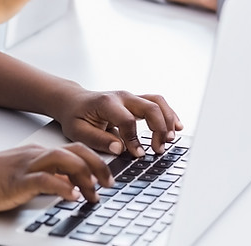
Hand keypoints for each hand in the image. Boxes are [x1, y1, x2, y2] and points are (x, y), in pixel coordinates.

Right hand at [0, 143, 112, 210]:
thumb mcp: (24, 176)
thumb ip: (47, 178)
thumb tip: (70, 187)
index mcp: (39, 153)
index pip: (75, 150)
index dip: (96, 161)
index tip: (107, 177)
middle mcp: (36, 155)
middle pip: (76, 151)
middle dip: (98, 166)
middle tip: (110, 184)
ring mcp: (27, 166)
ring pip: (65, 160)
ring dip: (85, 176)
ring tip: (95, 193)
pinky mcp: (17, 181)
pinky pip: (45, 180)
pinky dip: (62, 187)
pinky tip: (72, 197)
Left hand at [52, 90, 182, 156]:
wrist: (73, 101)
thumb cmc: (75, 116)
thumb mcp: (78, 131)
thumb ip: (98, 140)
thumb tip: (119, 148)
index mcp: (106, 103)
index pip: (128, 120)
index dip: (134, 139)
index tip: (137, 155)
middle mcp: (121, 97)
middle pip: (149, 107)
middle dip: (159, 129)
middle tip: (159, 149)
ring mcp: (130, 97)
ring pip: (157, 102)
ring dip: (167, 120)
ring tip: (171, 139)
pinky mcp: (136, 101)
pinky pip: (157, 103)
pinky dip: (169, 113)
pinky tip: (177, 126)